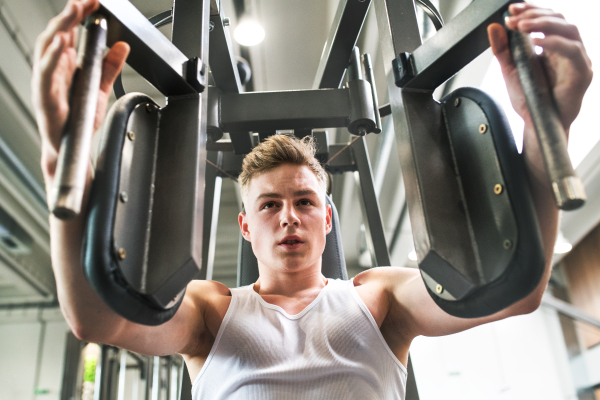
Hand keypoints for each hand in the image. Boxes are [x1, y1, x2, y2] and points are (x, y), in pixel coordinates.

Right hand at [31, 0, 128, 182]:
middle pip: (56, 34)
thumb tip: (122, 45)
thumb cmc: (78, 120)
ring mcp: (45, 83)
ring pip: (46, 49)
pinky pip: (45, 75)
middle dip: (69, 14)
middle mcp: (51, 70)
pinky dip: (53, 59)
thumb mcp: (100, 88)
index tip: (94, 1)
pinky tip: (62, 46)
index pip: (68, 31)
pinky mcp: (44, 98)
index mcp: (63, 65)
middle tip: (84, 1)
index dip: (79, 14)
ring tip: (72, 12)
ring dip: (59, 28)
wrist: (71, 149)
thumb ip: (110, 66)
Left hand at [488, 2, 592, 131]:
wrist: (537, 124)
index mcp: (554, 46)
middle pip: (559, 19)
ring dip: (544, 24)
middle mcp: (568, 49)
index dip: (532, 9)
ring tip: (522, 26)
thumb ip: (502, 50)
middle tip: (514, 19)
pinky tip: (538, 42)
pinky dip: (555, 43)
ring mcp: (577, 60)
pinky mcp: (581, 73)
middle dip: (535, 15)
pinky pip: (573, 52)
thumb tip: (495, 27)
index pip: (547, 18)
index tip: (512, 9)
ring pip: (569, 30)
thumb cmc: (530, 99)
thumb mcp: (510, 71)